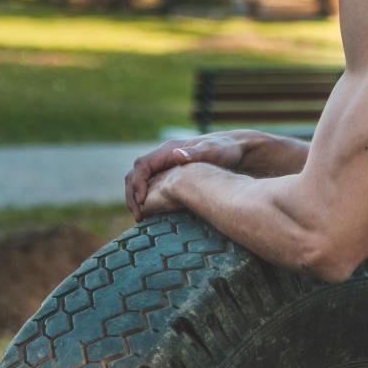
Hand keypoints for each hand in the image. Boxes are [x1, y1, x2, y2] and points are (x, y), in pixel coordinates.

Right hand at [125, 132, 245, 219]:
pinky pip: (150, 186)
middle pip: (135, 174)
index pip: (141, 165)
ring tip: (141, 217)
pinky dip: (145, 199)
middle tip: (138, 216)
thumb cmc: (225, 150)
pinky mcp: (170, 175)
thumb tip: (177, 155)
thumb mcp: (213, 151)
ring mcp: (166, 166)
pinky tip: (151, 213)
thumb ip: (196, 153)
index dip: (138, 183)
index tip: (143, 201)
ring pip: (140, 181)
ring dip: (136, 198)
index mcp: (169, 150)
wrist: (235, 150)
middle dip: (132, 194)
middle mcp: (164, 157)